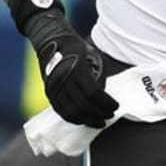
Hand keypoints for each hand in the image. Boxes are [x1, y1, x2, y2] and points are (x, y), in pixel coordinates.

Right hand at [25, 12, 118, 127]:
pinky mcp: (50, 94)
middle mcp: (64, 80)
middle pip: (83, 105)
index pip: (93, 93)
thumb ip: (99, 75)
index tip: (115, 106)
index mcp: (77, 69)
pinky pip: (62, 112)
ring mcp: (55, 89)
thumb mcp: (93, 56)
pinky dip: (75, 119)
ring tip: (100, 122)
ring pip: (72, 112)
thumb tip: (104, 96)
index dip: (106, 103)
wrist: (51, 43)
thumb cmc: (77, 49)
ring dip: (88, 120)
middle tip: (110, 115)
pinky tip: (85, 120)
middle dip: (99, 113)